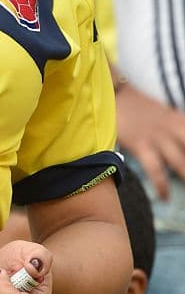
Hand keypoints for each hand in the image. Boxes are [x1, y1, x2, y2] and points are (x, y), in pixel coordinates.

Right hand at [116, 82, 184, 199]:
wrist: (115, 96)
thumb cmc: (139, 109)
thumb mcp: (166, 115)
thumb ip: (178, 130)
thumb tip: (180, 152)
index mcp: (180, 120)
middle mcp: (173, 128)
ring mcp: (157, 136)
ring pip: (180, 162)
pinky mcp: (141, 144)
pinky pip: (155, 169)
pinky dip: (161, 184)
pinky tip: (165, 197)